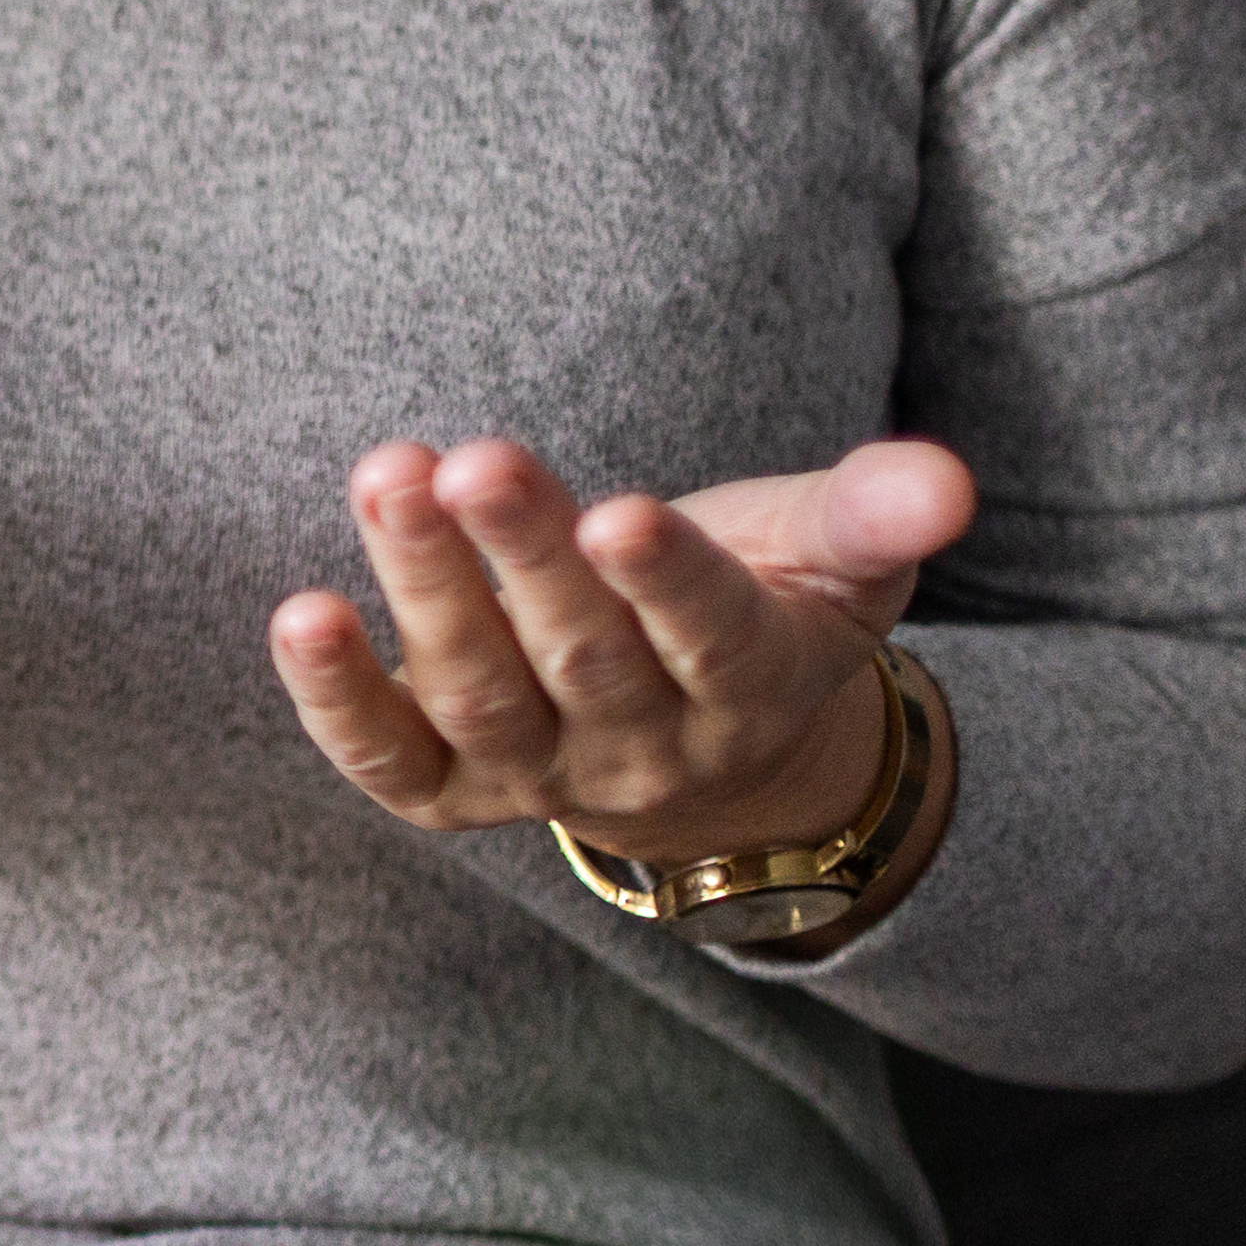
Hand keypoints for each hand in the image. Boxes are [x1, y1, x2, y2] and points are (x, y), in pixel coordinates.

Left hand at [268, 435, 974, 868]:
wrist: (701, 743)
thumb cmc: (760, 607)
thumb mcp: (832, 559)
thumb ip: (873, 516)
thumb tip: (947, 477)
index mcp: (750, 680)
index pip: (711, 634)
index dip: (665, 582)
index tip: (622, 512)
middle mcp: (645, 745)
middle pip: (581, 653)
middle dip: (523, 554)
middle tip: (472, 458)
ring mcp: (543, 772)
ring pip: (480, 695)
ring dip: (427, 593)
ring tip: (388, 480)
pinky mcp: (454, 787)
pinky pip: (390, 763)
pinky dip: (339, 702)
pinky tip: (298, 616)